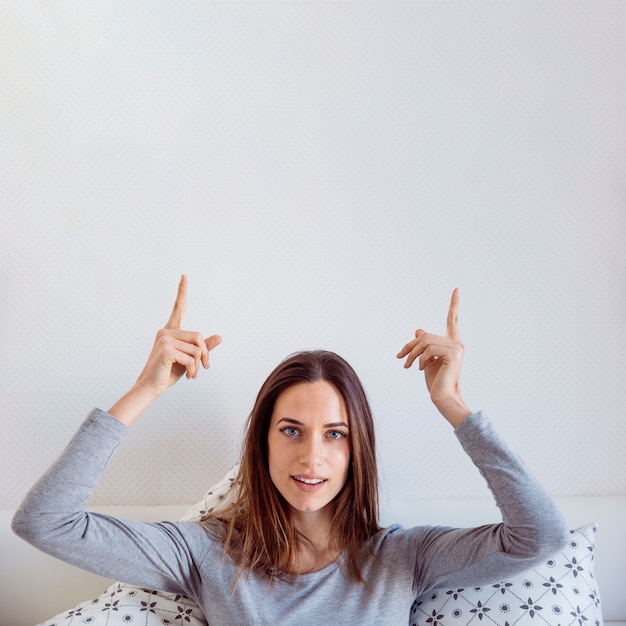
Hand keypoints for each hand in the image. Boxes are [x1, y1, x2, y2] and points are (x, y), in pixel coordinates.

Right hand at [108, 275, 220, 425]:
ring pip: (197, 349)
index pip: (178, 308)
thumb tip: (219, 337)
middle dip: (204, 354)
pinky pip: (191, 358)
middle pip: (198, 337)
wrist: (151, 387)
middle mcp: (166, 332)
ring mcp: (164, 339)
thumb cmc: (168, 372)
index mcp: (170, 331)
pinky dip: (193, 370)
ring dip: (198, 365)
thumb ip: (202, 347)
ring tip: (192, 375)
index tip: (184, 276)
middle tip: (204, 368)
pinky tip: (187, 376)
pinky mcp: (166, 350)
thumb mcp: (189, 358)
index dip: (182, 292)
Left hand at [396, 289, 470, 426]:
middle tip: (400, 357)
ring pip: (425, 342)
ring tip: (408, 366)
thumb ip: (424, 345)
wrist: (442, 396)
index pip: (452, 320)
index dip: (454, 305)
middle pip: (426, 336)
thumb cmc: (435, 381)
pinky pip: (428, 349)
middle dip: (410, 346)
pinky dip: (420, 359)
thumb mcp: (425, 360)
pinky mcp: (453, 354)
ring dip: (412, 354)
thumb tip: (419, 330)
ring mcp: (456, 348)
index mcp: (452, 343)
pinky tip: (421, 369)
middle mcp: (457, 343)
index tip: (456, 289)